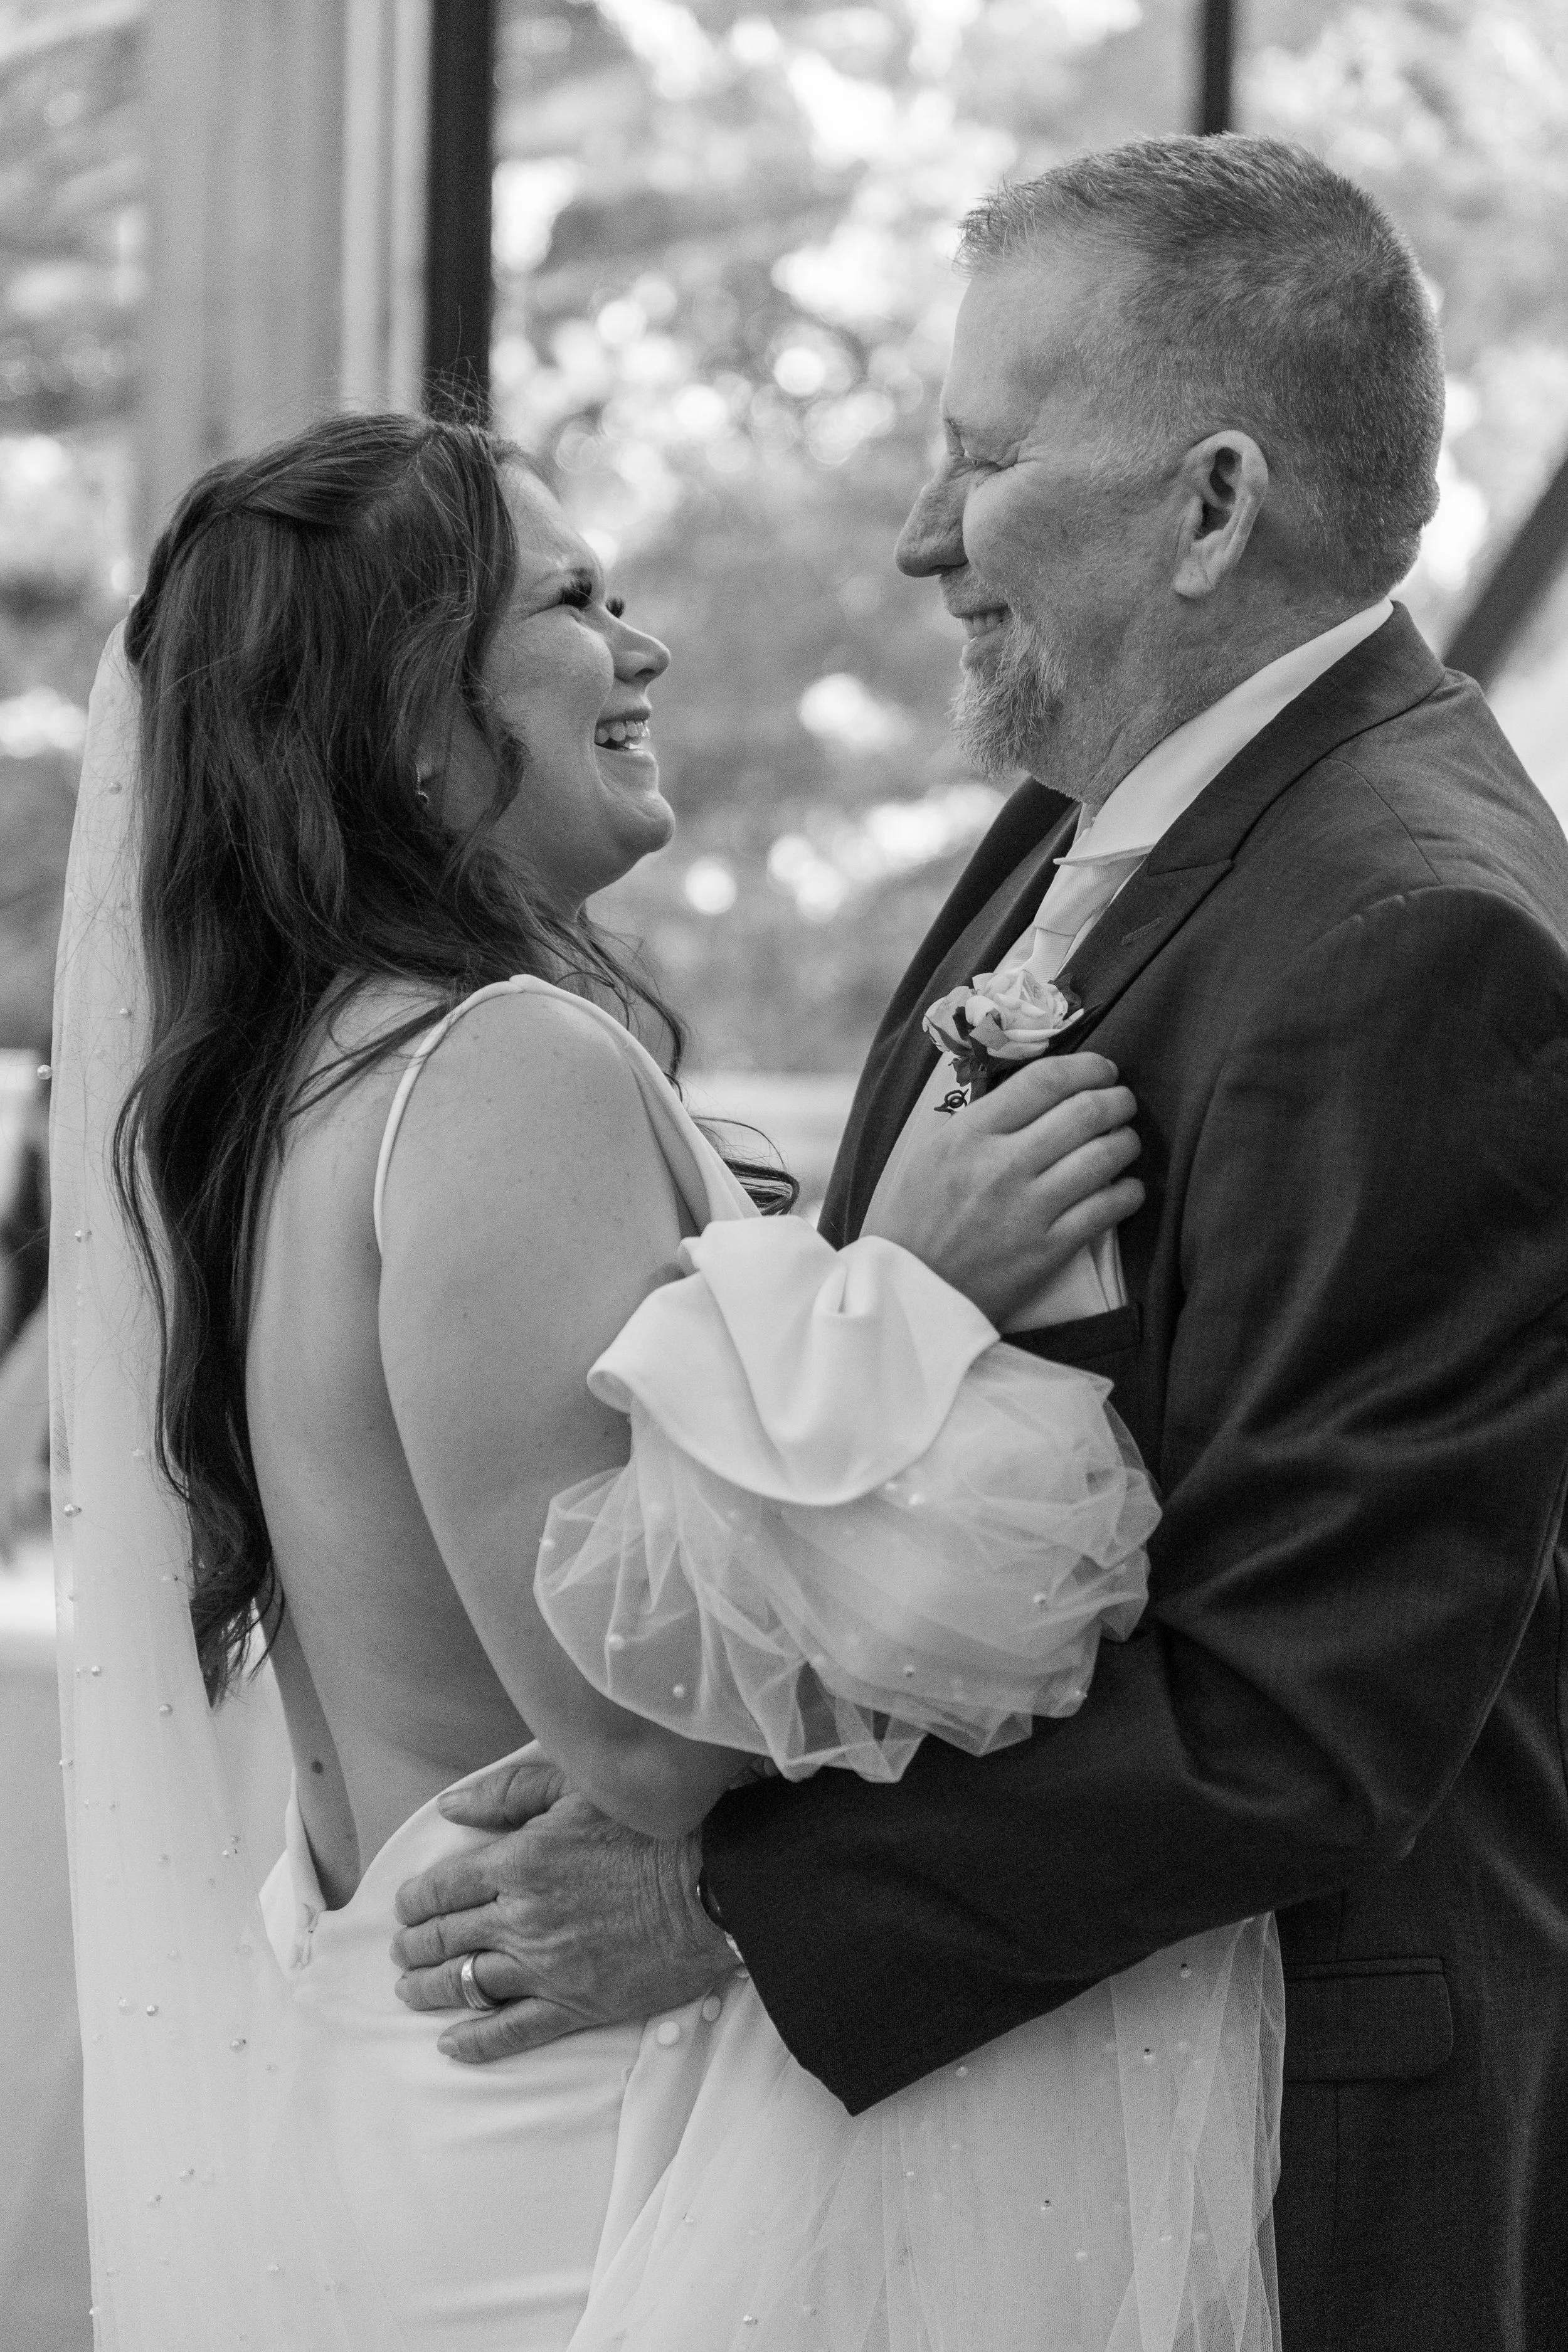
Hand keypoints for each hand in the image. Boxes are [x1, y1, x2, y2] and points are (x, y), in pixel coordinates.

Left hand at [390, 1748, 734, 2062]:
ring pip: (466, 1984)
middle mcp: (521, 1919)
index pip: (442, 1888)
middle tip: (402, 1950)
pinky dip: (476, 2042)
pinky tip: (452, 2042)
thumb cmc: (650, 1828)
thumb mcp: (578, 1787)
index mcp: (517, 1862)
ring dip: (429, 1989)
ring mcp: (546, 1967)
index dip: (415, 1900)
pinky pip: (512, 2031)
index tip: (407, 1906)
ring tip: (412, 1990)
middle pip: (445, 1938)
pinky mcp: (575, 2004)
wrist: (714, 1883)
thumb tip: (450, 1806)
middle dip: (413, 1945)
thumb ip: (509, 1793)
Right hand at [863, 1052, 1142, 1327]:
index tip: (1102, 1070)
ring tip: (1125, 1143)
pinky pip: (1108, 1208)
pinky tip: (1126, 1189)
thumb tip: (1036, 1092)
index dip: (1087, 1067)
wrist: (908, 1293)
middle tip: (1122, 1103)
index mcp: (968, 1134)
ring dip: (1127, 1142)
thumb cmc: (914, 1220)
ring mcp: (1028, 1209)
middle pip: (1084, 1111)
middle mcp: (1001, 1165)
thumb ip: (980, 1120)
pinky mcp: (1048, 1250)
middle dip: (1117, 1100)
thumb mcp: (931, 1154)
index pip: (1044, 1080)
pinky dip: (1128, 1192)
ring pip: (1104, 1156)